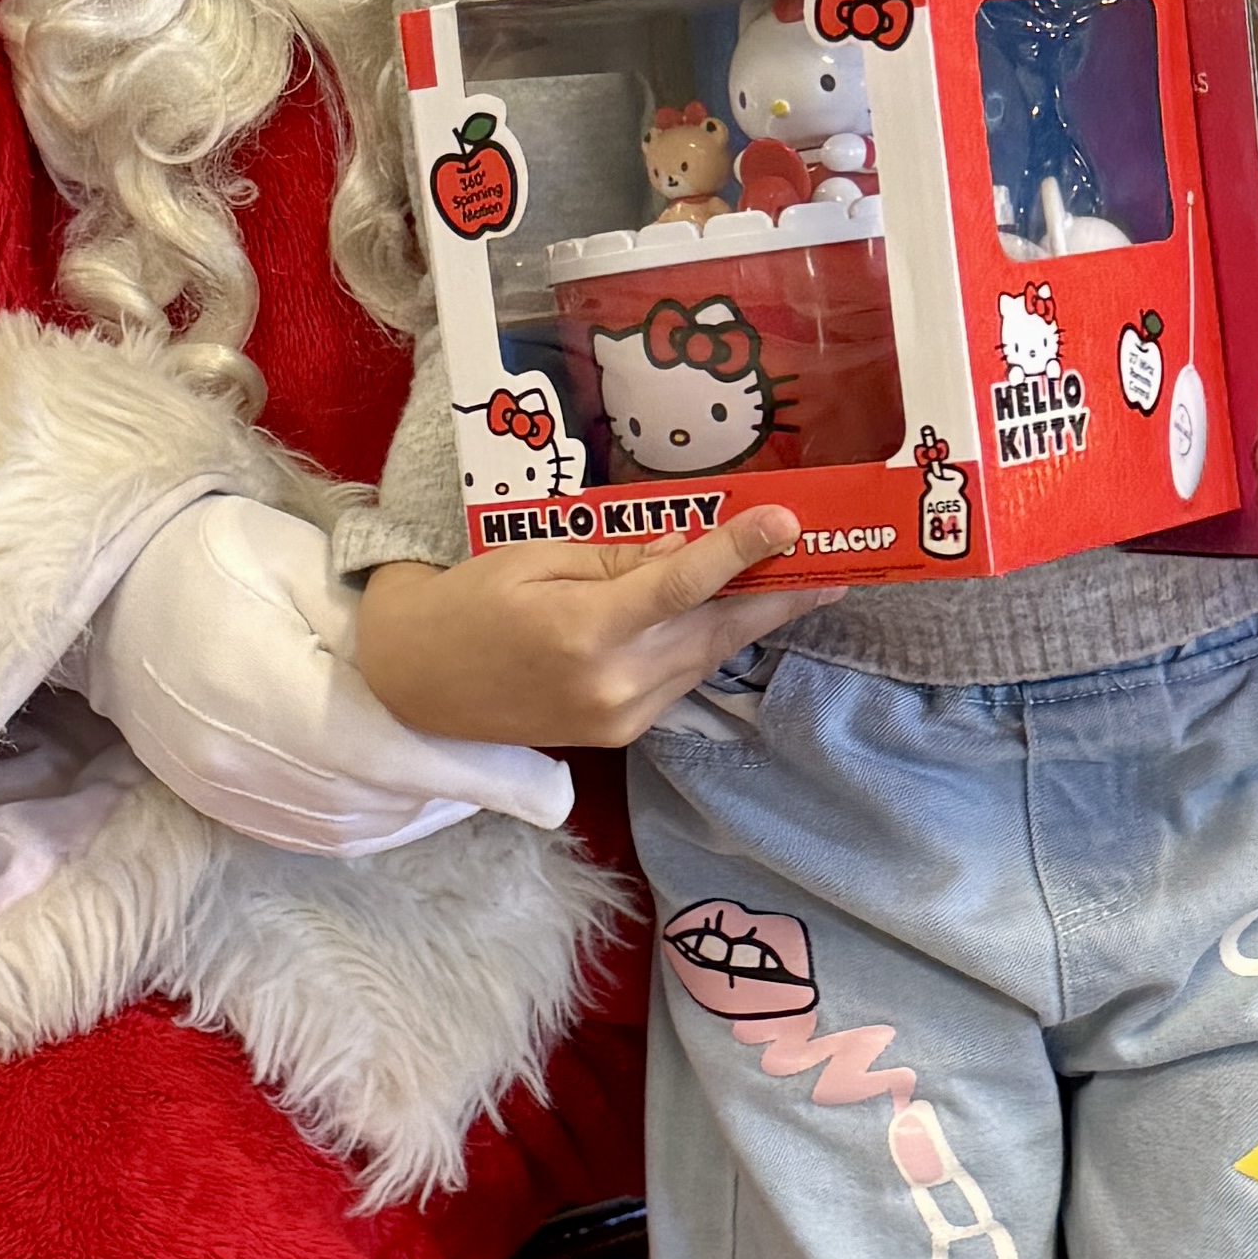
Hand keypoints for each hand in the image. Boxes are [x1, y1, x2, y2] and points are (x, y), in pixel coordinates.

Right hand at [74, 493, 577, 857]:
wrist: (109, 599)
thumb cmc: (215, 557)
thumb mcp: (303, 570)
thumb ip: (384, 629)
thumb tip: (474, 674)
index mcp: (272, 697)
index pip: (397, 755)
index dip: (481, 776)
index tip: (555, 790)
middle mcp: (251, 767)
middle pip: (388, 799)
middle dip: (465, 783)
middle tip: (527, 758)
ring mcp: (234, 799)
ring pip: (364, 824)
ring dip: (427, 802)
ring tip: (475, 764)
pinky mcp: (227, 812)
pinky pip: (326, 834)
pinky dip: (381, 815)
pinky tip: (411, 783)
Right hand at [355, 506, 841, 749]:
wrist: (418, 685)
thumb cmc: (472, 602)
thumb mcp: (539, 557)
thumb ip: (619, 558)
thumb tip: (691, 548)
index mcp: (586, 631)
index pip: (682, 586)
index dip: (741, 553)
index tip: (789, 523)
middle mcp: (613, 684)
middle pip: (716, 631)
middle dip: (780, 596)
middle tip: (839, 565)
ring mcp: (620, 718)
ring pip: (706, 658)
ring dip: (753, 620)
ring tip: (803, 581)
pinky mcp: (621, 734)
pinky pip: (681, 679)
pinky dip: (709, 645)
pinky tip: (733, 615)